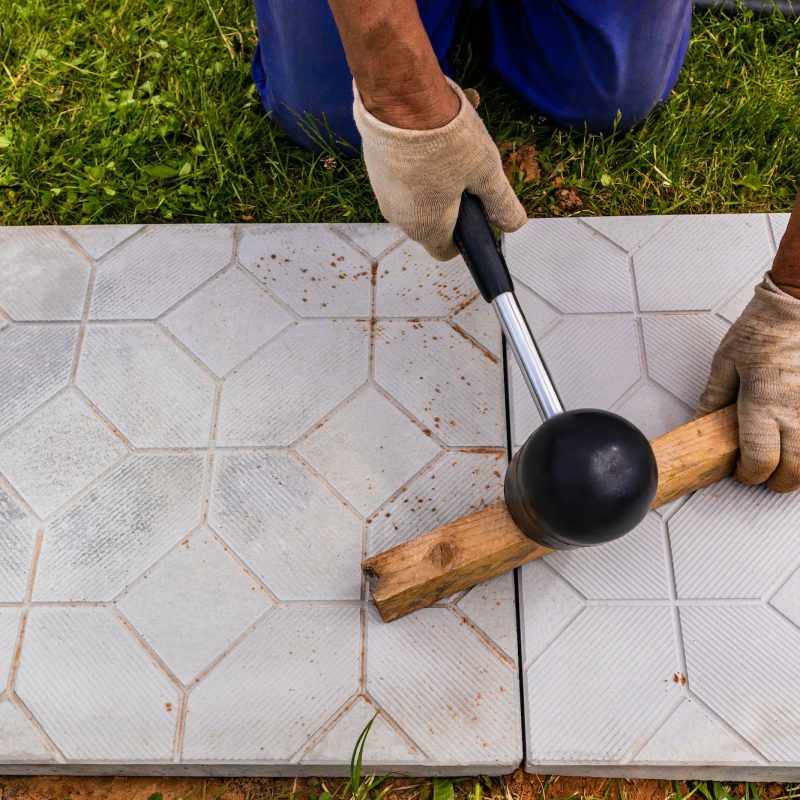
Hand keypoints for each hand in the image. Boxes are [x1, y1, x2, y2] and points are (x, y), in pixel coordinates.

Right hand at [353, 78, 526, 260]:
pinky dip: (416, 167)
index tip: (476, 213)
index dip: (465, 236)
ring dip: (434, 183)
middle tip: (468, 173)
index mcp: (427, 227)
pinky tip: (428, 140)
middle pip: (431, 223)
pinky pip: (401, 178)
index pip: (446, 250)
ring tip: (448, 151)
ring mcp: (383, 194)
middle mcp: (400, 218)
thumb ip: (501, 203)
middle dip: (452, 204)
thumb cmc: (443, 138)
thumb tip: (513, 224)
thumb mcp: (486, 172)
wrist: (400, 98)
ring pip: (416, 199)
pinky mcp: (375, 169)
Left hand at [697, 273, 799, 491]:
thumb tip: (702, 423)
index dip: (750, 474)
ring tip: (785, 464)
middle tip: (766, 476)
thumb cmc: (762, 329)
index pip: (760, 459)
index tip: (743, 471)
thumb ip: (715, 398)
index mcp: (763, 402)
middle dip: (778, 481)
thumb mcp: (725, 363)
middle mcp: (795, 410)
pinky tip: (799, 444)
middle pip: (795, 469)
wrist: (796, 305)